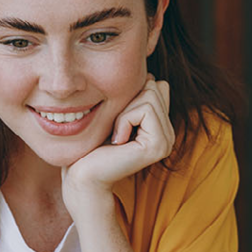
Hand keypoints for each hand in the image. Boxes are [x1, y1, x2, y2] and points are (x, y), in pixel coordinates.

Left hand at [61, 75, 172, 215]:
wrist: (82, 175)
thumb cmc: (93, 145)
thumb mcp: (118, 114)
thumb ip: (138, 98)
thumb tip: (153, 77)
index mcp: (162, 127)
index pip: (157, 86)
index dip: (132, 95)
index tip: (117, 121)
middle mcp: (169, 135)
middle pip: (155, 87)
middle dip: (128, 101)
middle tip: (115, 129)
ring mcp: (166, 142)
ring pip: (150, 96)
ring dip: (124, 112)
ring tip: (116, 136)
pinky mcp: (158, 146)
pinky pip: (144, 110)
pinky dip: (124, 120)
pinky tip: (117, 142)